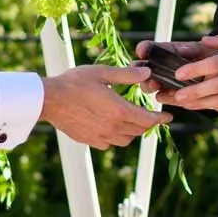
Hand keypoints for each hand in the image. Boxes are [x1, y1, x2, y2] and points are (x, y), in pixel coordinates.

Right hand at [40, 66, 169, 147]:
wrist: (49, 100)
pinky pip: (110, 143)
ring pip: (126, 139)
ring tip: (131, 120)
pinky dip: (116, 137)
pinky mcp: (89, 140)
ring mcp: (101, 137)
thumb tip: (147, 73)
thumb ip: (127, 75)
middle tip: (149, 115)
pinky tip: (111, 126)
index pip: (148, 120)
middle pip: (139, 130)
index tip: (168, 117)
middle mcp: (113, 128)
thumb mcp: (103, 73)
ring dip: (132, 131)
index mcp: (119, 111)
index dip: (160, 118)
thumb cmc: (74, 83)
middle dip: (147, 123)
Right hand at [134, 38, 217, 97]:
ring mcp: (167, 83)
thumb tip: (181, 50)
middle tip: (147, 73)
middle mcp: (164, 67)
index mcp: (169, 51)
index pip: (150, 48)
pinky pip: (165, 98)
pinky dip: (165, 98)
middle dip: (142, 71)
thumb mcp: (205, 50)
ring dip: (150, 85)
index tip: (142, 51)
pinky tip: (165, 96)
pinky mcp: (175, 97)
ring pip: (151, 85)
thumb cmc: (215, 58)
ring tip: (155, 86)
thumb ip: (194, 50)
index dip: (144, 49)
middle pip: (145, 69)